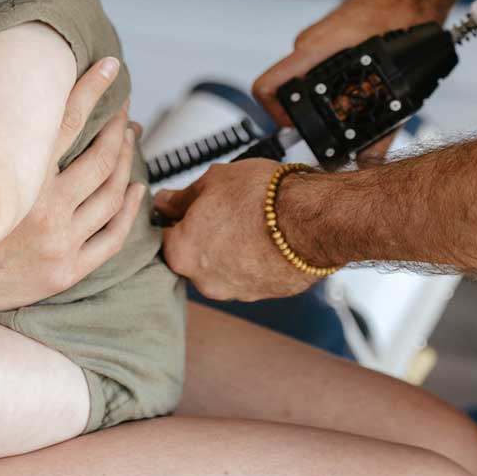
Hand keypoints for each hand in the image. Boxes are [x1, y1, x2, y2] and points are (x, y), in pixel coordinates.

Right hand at [0, 57, 143, 318]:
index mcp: (19, 181)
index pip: (68, 123)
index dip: (93, 89)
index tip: (112, 67)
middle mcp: (46, 213)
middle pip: (101, 159)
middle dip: (118, 127)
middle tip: (123, 109)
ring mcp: (60, 245)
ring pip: (111, 196)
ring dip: (127, 163)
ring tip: (130, 139)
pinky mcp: (67, 272)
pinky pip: (113, 238)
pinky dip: (129, 210)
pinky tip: (135, 189)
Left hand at [155, 160, 319, 301]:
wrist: (312, 220)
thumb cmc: (263, 198)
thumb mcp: (213, 180)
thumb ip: (182, 197)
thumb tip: (165, 201)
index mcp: (182, 252)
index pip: (163, 237)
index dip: (174, 218)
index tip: (185, 208)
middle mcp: (205, 280)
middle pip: (192, 256)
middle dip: (202, 236)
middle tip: (222, 211)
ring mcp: (236, 292)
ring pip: (222, 268)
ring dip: (229, 250)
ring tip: (249, 223)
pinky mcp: (264, 294)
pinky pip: (250, 276)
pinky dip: (253, 260)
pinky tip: (265, 238)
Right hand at [252, 0, 448, 128]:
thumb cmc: (403, 15)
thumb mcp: (398, 80)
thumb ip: (383, 128)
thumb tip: (367, 161)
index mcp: (315, 50)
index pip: (268, 85)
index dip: (275, 116)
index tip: (298, 131)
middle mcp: (310, 44)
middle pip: (290, 89)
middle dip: (311, 111)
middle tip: (338, 125)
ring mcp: (318, 40)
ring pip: (309, 79)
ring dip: (327, 97)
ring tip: (358, 104)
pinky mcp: (329, 38)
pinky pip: (322, 67)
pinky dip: (338, 82)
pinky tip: (365, 85)